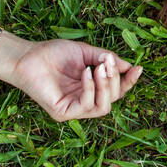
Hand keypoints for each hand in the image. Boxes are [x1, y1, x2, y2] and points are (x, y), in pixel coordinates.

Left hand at [3, 40, 142, 121]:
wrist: (27, 55)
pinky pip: (86, 106)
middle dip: (115, 81)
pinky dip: (90, 89)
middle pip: (113, 99)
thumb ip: (105, 59)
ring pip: (103, 108)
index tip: (138, 68)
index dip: (129, 81)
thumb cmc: (53, 54)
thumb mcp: (85, 53)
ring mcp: (73, 110)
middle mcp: (84, 102)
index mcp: (91, 89)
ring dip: (106, 87)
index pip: (116, 90)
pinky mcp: (63, 113)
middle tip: (108, 62)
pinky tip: (86, 73)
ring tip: (99, 68)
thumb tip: (128, 65)